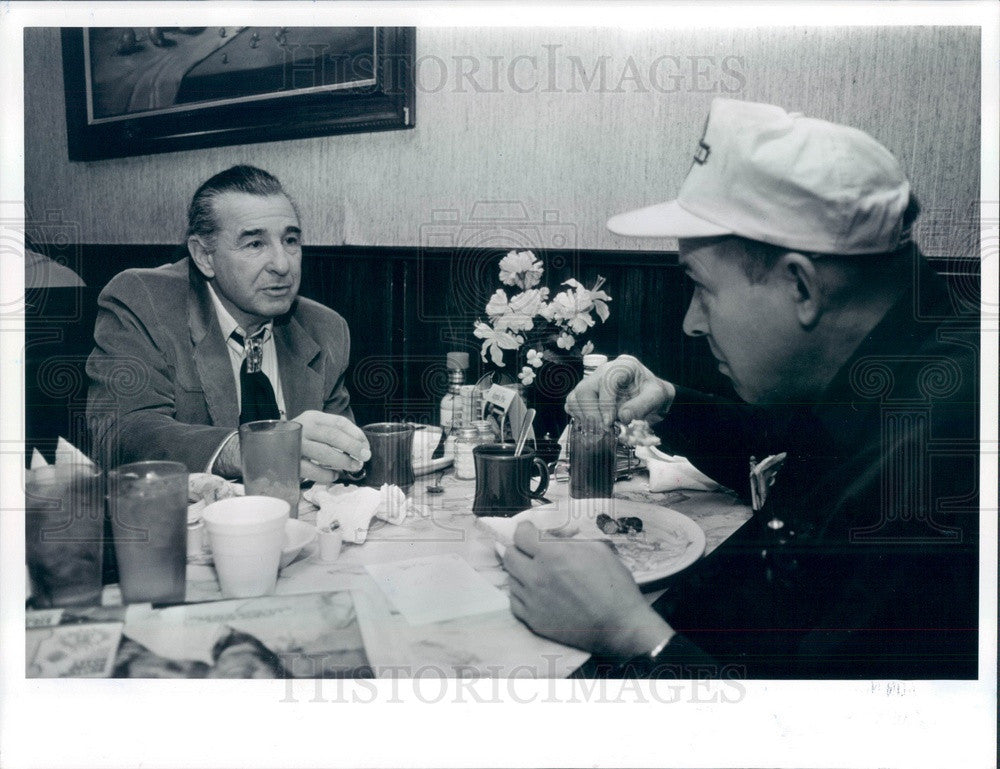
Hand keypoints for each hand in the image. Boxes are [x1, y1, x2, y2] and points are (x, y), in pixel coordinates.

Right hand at [292, 411, 370, 483]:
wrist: (267, 447)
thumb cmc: (300, 438)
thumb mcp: (315, 428)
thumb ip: (336, 432)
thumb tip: (361, 445)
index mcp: (312, 417)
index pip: (339, 422)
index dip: (356, 434)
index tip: (366, 446)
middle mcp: (303, 428)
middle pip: (333, 436)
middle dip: (353, 448)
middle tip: (365, 457)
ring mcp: (295, 445)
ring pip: (324, 454)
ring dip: (343, 462)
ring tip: (353, 467)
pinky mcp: (289, 462)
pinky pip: (312, 471)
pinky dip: (327, 475)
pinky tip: (334, 476)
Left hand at [502, 521, 674, 659]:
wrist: (621, 627)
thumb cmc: (615, 586)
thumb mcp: (597, 549)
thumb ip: (568, 539)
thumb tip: (550, 535)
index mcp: (553, 554)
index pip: (520, 534)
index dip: (526, 530)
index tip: (532, 531)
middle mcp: (537, 576)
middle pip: (509, 555)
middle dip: (520, 549)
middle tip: (534, 552)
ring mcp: (533, 601)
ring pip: (510, 578)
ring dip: (521, 571)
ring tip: (540, 573)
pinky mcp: (534, 621)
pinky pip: (515, 601)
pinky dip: (523, 593)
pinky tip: (538, 592)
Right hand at [565, 354, 675, 428]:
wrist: (651, 397)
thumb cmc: (654, 394)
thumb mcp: (658, 397)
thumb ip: (643, 405)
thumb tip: (623, 417)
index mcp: (623, 366)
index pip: (606, 380)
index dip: (605, 403)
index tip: (609, 422)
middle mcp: (604, 372)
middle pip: (584, 389)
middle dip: (591, 413)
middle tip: (604, 430)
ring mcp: (592, 383)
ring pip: (575, 398)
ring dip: (585, 418)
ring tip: (600, 431)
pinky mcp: (587, 395)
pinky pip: (573, 405)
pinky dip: (579, 418)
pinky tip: (594, 427)